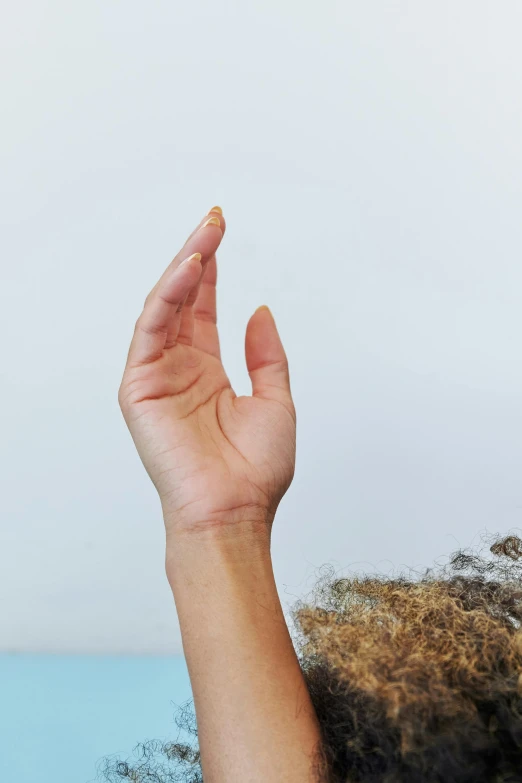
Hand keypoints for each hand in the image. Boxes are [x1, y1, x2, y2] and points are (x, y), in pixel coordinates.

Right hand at [118, 209, 295, 539]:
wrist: (235, 513)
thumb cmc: (255, 471)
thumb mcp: (275, 400)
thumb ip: (266, 355)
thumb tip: (260, 311)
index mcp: (208, 373)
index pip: (204, 311)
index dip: (212, 273)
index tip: (221, 235)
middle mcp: (180, 369)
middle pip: (183, 301)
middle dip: (198, 257)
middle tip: (214, 219)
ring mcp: (157, 376)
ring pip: (164, 308)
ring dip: (184, 267)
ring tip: (206, 233)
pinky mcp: (139, 387)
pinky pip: (151, 330)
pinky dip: (168, 297)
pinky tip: (190, 269)